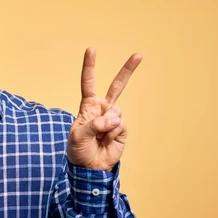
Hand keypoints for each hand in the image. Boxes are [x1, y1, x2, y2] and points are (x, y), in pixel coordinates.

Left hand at [66, 48, 141, 170]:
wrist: (90, 168)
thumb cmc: (79, 150)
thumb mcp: (78, 136)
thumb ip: (94, 124)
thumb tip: (112, 119)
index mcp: (88, 106)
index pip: (89, 83)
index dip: (90, 67)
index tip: (91, 50)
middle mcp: (102, 109)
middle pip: (117, 86)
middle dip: (128, 70)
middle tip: (139, 55)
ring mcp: (114, 119)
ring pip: (116, 112)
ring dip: (107, 126)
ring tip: (99, 138)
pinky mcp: (122, 130)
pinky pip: (120, 126)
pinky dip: (113, 134)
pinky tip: (107, 141)